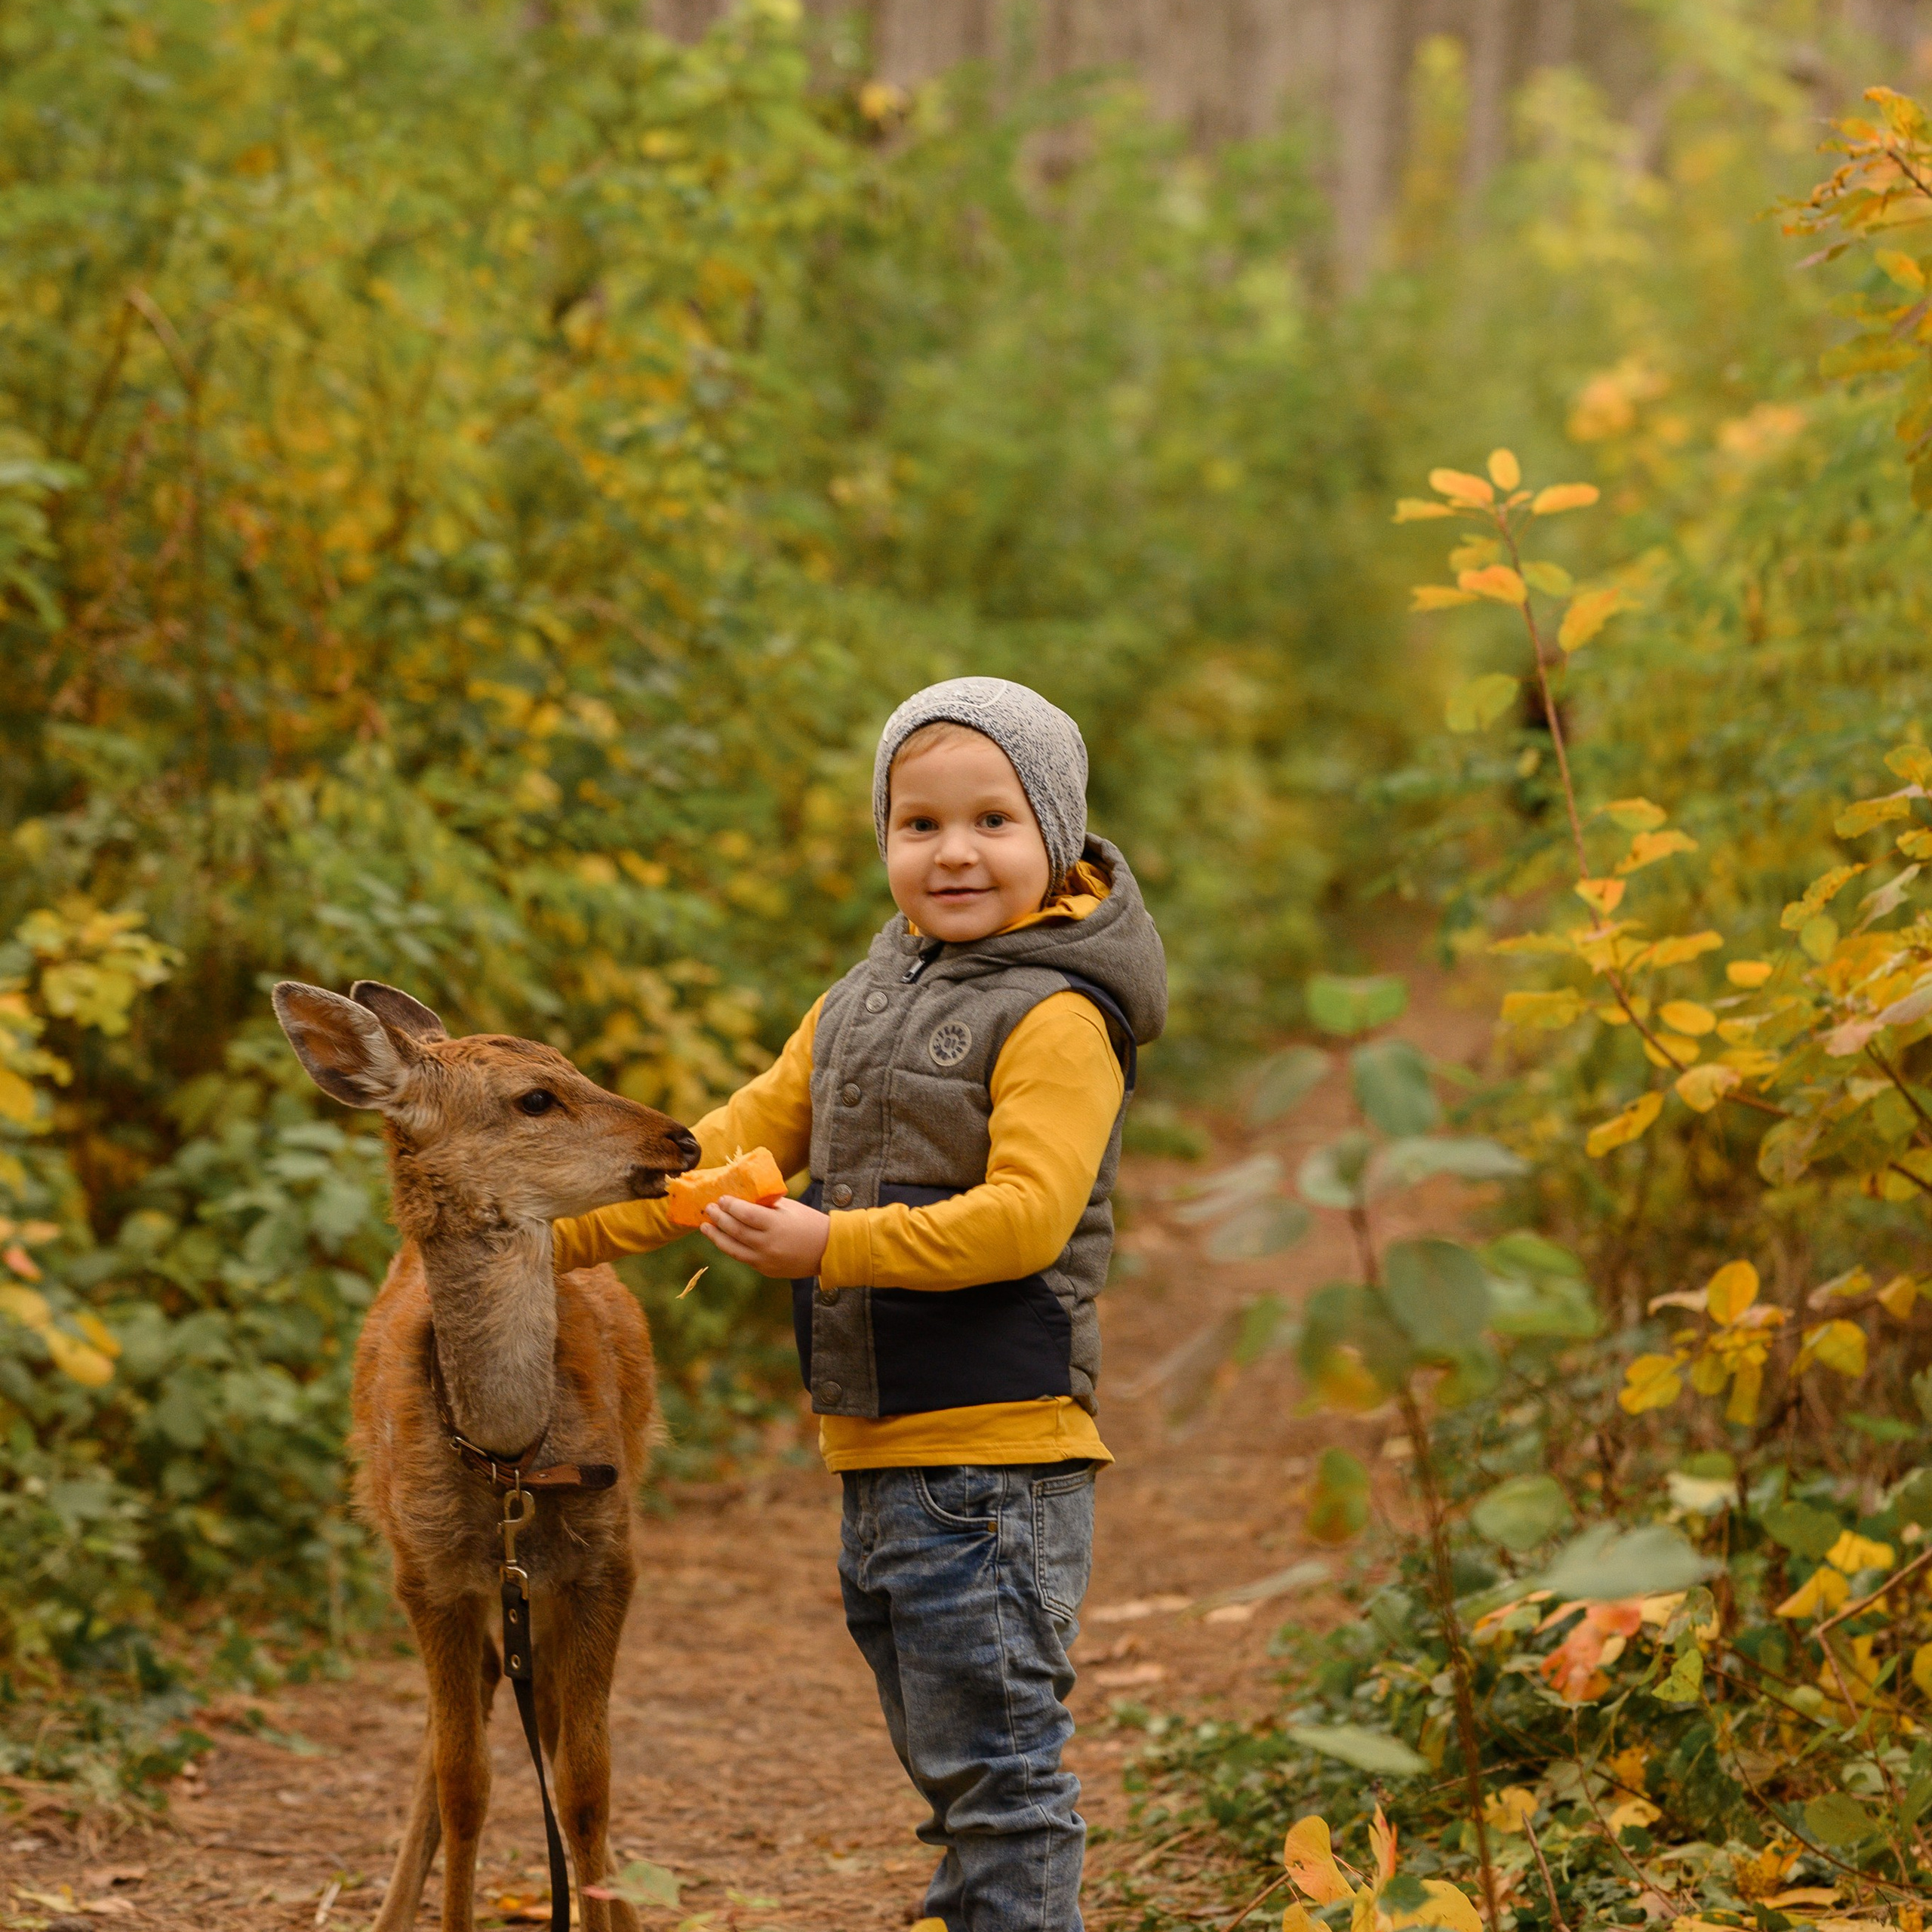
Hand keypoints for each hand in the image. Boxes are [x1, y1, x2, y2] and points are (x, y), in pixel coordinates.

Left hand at [701, 1195, 830, 1279]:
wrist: (828, 1250)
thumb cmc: (810, 1223)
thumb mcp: (790, 1208)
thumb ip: (766, 1204)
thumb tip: (743, 1198)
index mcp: (776, 1224)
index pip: (745, 1214)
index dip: (730, 1206)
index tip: (721, 1198)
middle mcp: (768, 1244)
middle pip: (735, 1230)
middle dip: (719, 1218)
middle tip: (708, 1208)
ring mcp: (765, 1260)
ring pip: (733, 1248)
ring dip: (716, 1236)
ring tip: (705, 1227)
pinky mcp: (765, 1269)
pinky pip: (743, 1258)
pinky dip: (730, 1247)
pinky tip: (722, 1239)